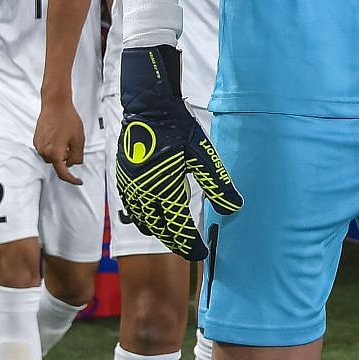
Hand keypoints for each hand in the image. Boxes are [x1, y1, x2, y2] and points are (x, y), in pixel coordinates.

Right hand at [34, 91, 86, 183]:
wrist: (55, 104)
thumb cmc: (67, 119)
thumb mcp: (79, 139)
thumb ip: (77, 156)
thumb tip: (73, 164)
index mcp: (55, 153)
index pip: (63, 173)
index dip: (72, 179)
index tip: (78, 181)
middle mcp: (44, 151)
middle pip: (57, 164)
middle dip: (66, 158)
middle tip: (73, 145)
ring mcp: (38, 145)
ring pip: (51, 156)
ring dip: (59, 152)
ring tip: (66, 137)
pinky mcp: (36, 139)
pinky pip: (46, 149)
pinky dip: (54, 146)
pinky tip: (59, 134)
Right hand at [116, 45, 241, 260]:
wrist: (147, 107)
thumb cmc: (177, 128)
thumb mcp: (203, 154)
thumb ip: (218, 184)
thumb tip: (234, 208)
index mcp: (165, 190)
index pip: (178, 228)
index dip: (191, 245)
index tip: (202, 253)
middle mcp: (144, 194)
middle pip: (160, 230)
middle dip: (177, 242)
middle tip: (191, 249)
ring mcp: (130, 188)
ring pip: (144, 222)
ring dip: (160, 231)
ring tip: (175, 233)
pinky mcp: (123, 179)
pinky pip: (133, 208)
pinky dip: (145, 217)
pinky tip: (155, 213)